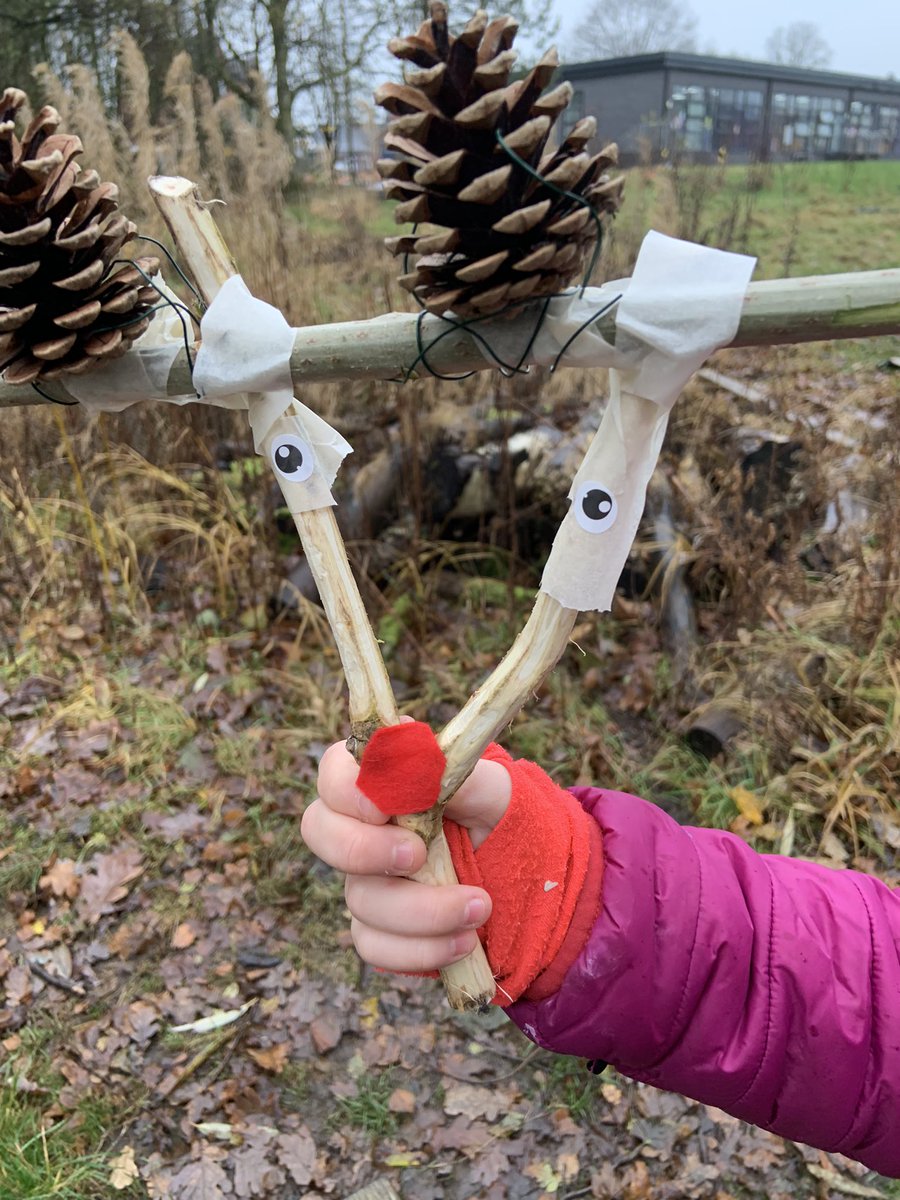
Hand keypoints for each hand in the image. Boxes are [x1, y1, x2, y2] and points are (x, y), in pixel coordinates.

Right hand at [300, 735, 510, 972]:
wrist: (524, 875)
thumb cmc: (499, 817)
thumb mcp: (492, 789)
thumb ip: (455, 774)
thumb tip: (418, 769)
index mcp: (384, 780)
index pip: (335, 771)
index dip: (347, 790)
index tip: (384, 808)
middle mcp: (364, 827)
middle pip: (318, 830)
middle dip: (363, 849)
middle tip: (417, 856)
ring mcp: (367, 879)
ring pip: (358, 899)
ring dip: (422, 910)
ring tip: (479, 907)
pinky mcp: (379, 927)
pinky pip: (374, 945)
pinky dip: (422, 948)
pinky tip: (464, 940)